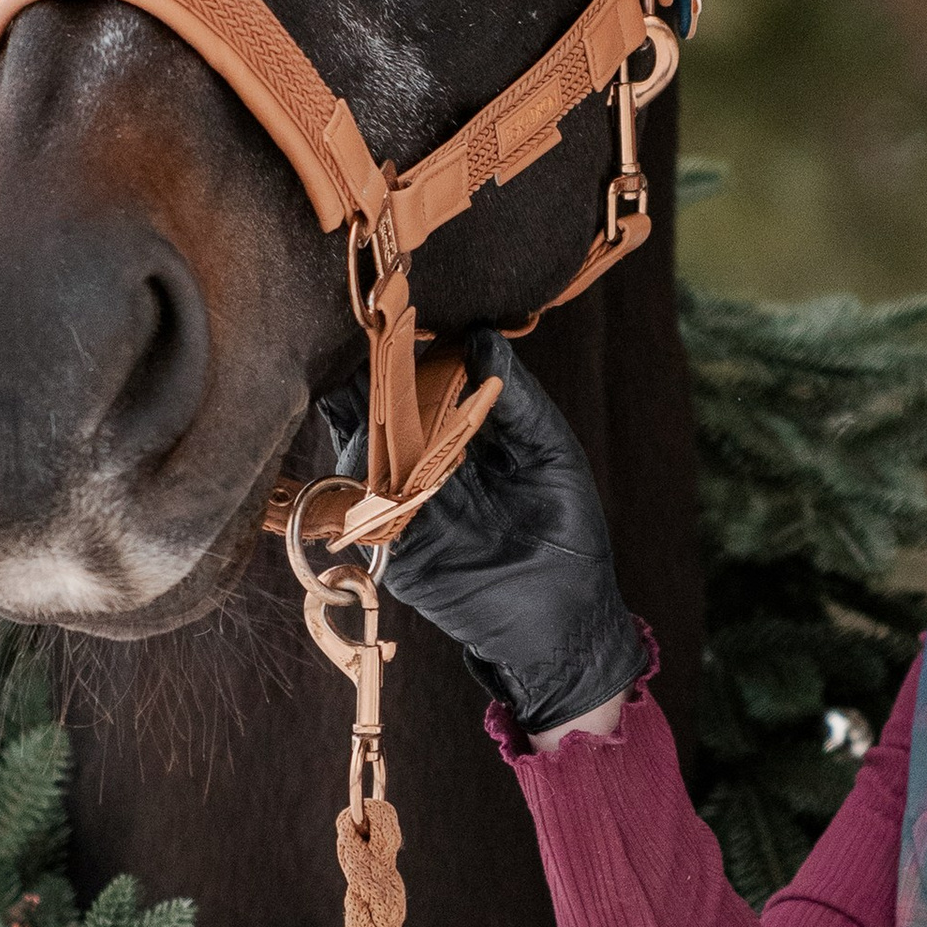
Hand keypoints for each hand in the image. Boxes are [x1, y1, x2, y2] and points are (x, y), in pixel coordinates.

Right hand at [325, 328, 649, 738]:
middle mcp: (423, 468)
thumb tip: (482, 337)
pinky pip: (365, 506)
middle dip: (366, 375)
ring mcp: (404, 508)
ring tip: (365, 380)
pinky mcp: (396, 550)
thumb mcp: (551, 452)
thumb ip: (517, 399)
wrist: (569, 619)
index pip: (419, 385)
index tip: (393, 307)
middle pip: (378, 413)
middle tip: (357, 331)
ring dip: (359, 419)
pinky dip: (363, 476)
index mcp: (460, 439)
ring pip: (360, 452)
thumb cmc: (568, 533)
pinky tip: (370, 443)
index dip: (405, 350)